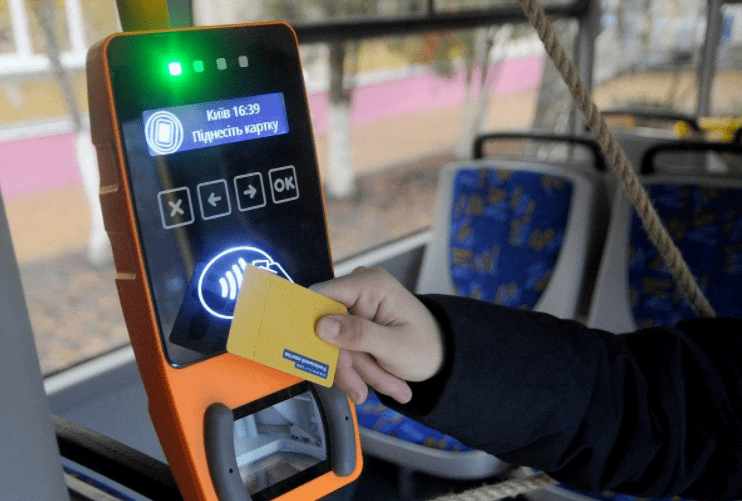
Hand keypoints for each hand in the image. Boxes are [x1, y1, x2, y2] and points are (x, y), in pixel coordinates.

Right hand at [311, 267, 444, 404]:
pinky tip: (383, 379)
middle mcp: (357, 289)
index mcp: (370, 284)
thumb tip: (321, 325)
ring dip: (357, 371)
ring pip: (332, 344)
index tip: (311, 354)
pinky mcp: (351, 323)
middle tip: (364, 392)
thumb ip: (359, 335)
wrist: (441, 354)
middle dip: (347, 363)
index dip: (311, 322)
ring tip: (391, 386)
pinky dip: (358, 369)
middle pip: (325, 327)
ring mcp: (353, 306)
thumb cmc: (427, 346)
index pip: (322, 294)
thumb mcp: (396, 347)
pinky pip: (340, 348)